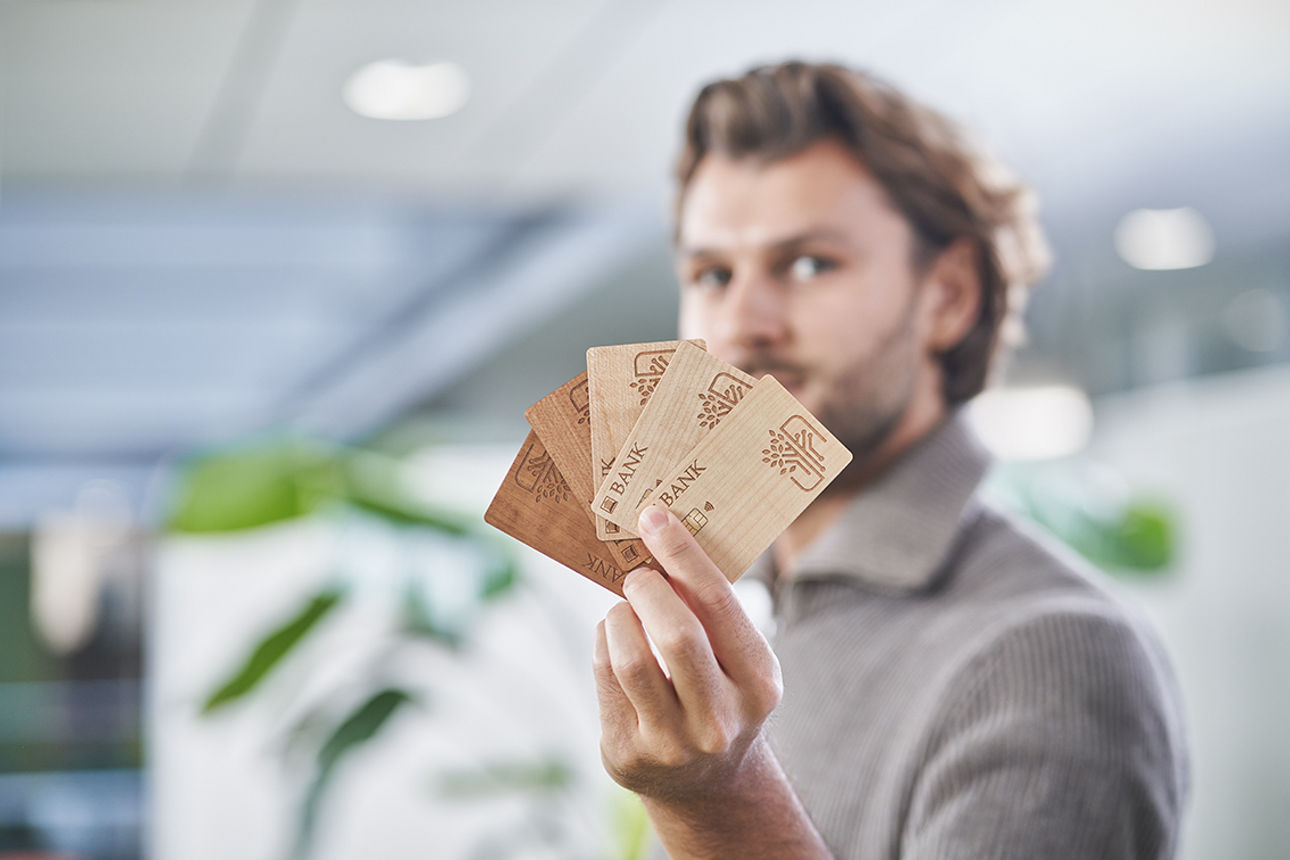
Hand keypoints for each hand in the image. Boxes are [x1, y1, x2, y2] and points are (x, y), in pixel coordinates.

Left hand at [594, 504, 782, 800]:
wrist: (708, 782)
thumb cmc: (720, 692)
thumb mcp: (737, 659)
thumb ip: (710, 610)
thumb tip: (662, 534)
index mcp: (759, 683)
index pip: (719, 604)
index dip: (683, 554)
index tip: (655, 517)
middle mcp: (720, 720)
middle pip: (675, 634)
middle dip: (647, 589)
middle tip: (637, 574)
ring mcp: (672, 745)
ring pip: (629, 657)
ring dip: (619, 616)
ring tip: (626, 609)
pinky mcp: (628, 755)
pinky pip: (604, 676)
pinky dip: (605, 642)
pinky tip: (617, 640)